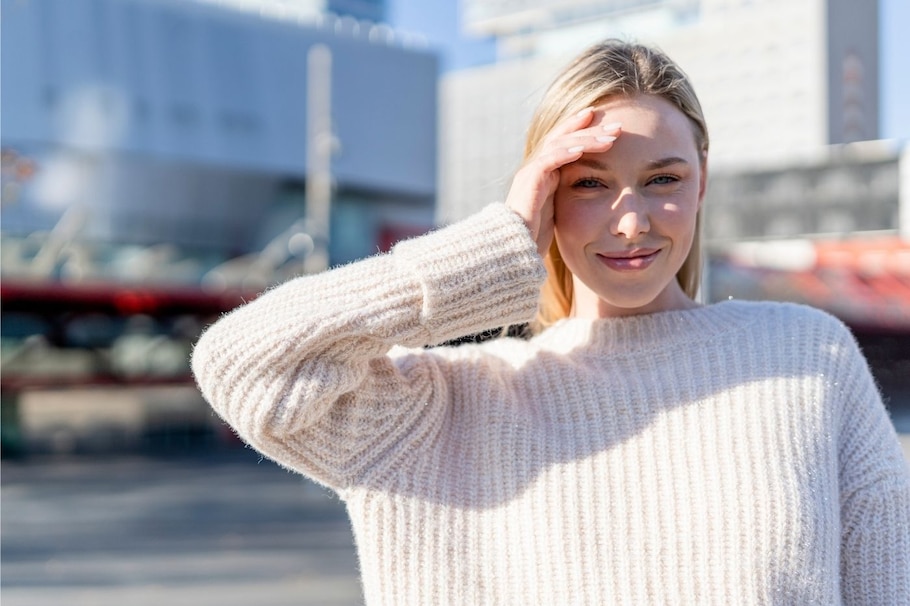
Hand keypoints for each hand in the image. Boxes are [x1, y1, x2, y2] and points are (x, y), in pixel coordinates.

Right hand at [505, 107, 620, 255]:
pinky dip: (565, 153)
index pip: (564, 142)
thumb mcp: (556, 212)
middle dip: (591, 129)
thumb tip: (591, 195)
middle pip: (564, 137)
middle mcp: (536, 167)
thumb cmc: (534, 235)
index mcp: (544, 173)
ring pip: (559, 145)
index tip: (607, 124)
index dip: (583, 129)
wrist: (512, 248)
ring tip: (609, 138)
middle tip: (618, 125)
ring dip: (585, 140)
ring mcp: (531, 172)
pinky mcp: (529, 182)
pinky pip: (548, 161)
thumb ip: (566, 198)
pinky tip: (582, 150)